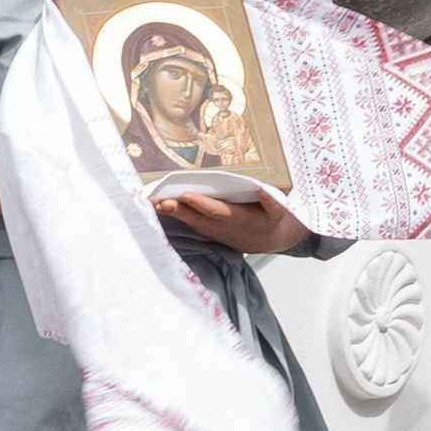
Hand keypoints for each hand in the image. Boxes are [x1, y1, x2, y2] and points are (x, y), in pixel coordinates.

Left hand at [154, 183, 313, 251]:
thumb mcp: (278, 212)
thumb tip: (264, 191)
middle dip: (177, 209)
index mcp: (237, 218)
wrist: (265, 239)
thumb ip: (273, 202)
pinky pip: (188, 220)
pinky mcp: (206, 228)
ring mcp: (211, 228)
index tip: (187, 196)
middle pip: (196, 217)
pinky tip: (158, 205)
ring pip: (188, 219)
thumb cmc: (268, 221)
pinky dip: (173, 214)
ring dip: (171, 212)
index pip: (216, 210)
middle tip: (159, 201)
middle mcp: (221, 225)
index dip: (202, 204)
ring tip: (153, 202)